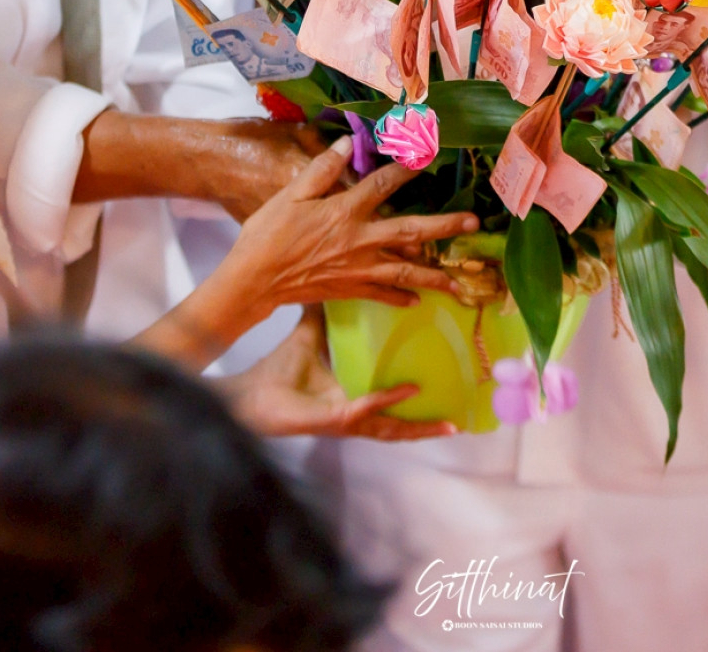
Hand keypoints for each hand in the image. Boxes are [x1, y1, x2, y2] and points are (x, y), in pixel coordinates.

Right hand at [212, 139, 478, 320]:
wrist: (254, 281)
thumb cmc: (268, 234)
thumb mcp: (290, 195)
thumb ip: (322, 171)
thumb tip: (347, 144)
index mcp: (344, 212)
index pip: (382, 185)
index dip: (407, 168)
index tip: (429, 154)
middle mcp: (359, 241)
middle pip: (410, 233)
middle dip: (444, 227)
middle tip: (473, 223)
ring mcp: (358, 269)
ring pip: (405, 272)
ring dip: (434, 276)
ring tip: (458, 282)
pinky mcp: (350, 290)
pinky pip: (382, 294)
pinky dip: (401, 298)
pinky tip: (417, 300)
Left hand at [218, 308, 455, 440]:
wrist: (247, 394)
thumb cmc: (278, 371)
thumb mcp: (310, 336)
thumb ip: (324, 313)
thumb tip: (334, 278)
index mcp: (352, 396)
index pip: (390, 403)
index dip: (417, 402)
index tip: (445, 392)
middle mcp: (353, 413)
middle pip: (399, 424)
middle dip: (428, 425)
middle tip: (460, 422)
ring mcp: (345, 419)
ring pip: (390, 428)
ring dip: (419, 425)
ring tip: (448, 422)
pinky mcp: (333, 420)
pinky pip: (365, 410)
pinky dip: (386, 400)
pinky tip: (407, 390)